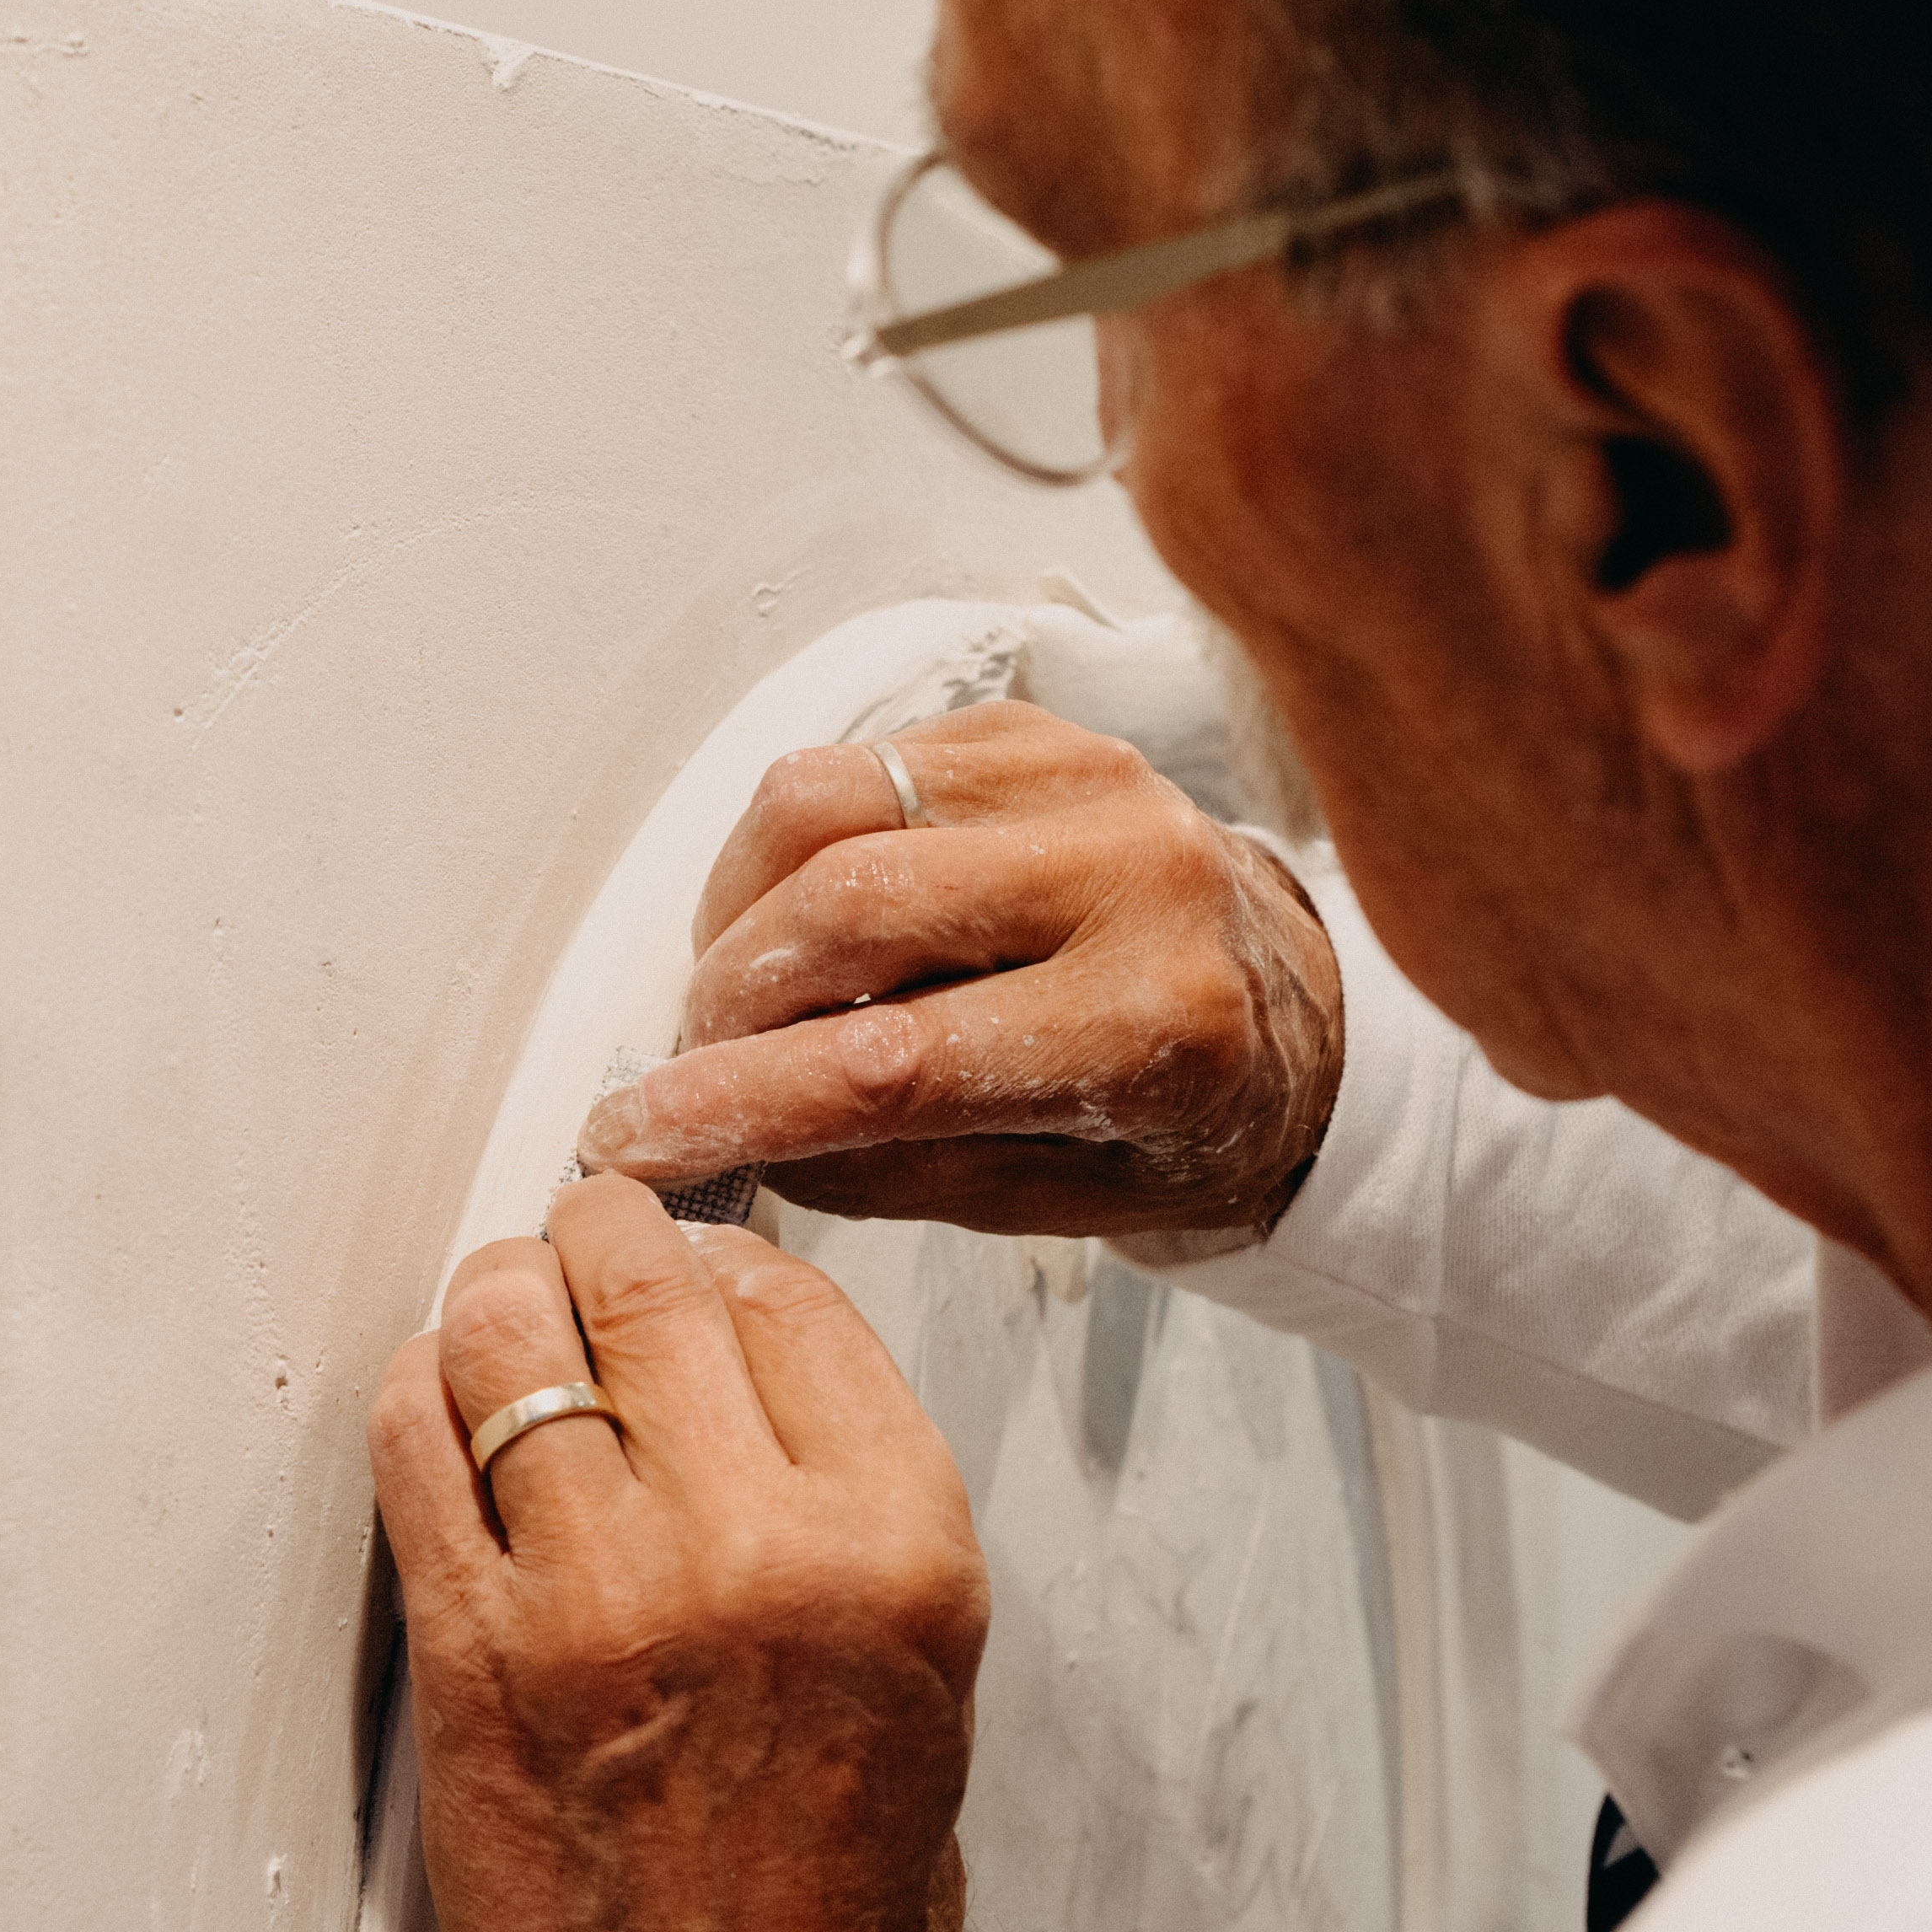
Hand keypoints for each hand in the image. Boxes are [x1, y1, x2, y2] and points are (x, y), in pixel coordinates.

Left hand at [369, 1177, 986, 1931]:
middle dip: (600, 1237)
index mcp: (893, 1545)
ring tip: (500, 1307)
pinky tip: (435, 1402)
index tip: (690, 1267)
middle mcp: (753, 1546)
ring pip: (507, 1335)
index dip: (723, 1266)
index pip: (791, 1307)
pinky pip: (411, 1446)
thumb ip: (838, 1497)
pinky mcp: (472, 1648)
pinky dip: (414, 1395)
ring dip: (495, 1297)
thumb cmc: (830, 1890)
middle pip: (645, 1284)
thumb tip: (733, 1354)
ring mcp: (600, 1591)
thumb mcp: (922, 1665)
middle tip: (579, 1238)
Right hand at [575, 700, 1344, 1241]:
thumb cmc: (1178, 1122)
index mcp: (1158, 1024)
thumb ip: (881, 1167)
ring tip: (742, 990)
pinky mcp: (1032, 729)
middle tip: (689, 1065)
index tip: (638, 1136)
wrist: (1294, 1018)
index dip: (738, 1099)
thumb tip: (716, 1130)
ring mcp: (1085, 776)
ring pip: (824, 801)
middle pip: (846, 903)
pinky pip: (852, 761)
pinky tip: (803, 921)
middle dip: (726, 999)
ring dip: (739, 909)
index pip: (898, 1060)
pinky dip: (787, 851)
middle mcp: (1133, 873)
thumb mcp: (1047, 1202)